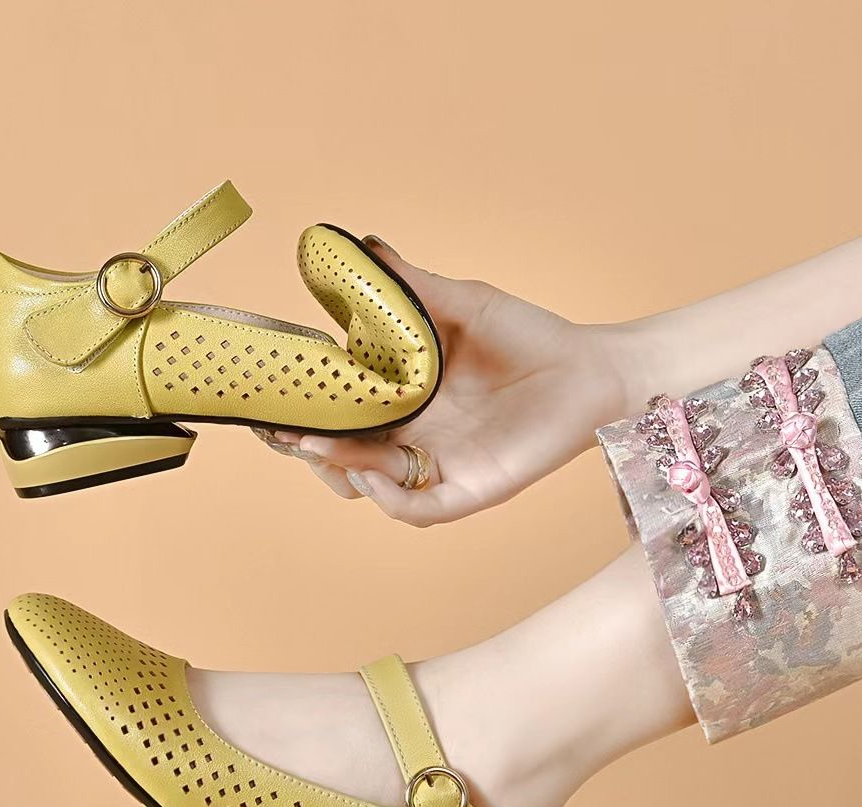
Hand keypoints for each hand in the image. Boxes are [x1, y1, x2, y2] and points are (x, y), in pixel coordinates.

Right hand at [260, 235, 637, 525]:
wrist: (590, 370)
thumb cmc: (529, 337)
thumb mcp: (462, 305)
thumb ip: (412, 286)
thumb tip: (364, 244)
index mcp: (404, 397)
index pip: (341, 412)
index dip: (304, 409)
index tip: (271, 396)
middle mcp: (414, 436)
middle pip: (345, 457)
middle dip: (311, 448)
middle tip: (286, 430)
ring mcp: (440, 465)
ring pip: (374, 485)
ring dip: (342, 471)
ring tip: (321, 446)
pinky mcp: (472, 488)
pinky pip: (422, 507)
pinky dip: (391, 498)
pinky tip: (371, 474)